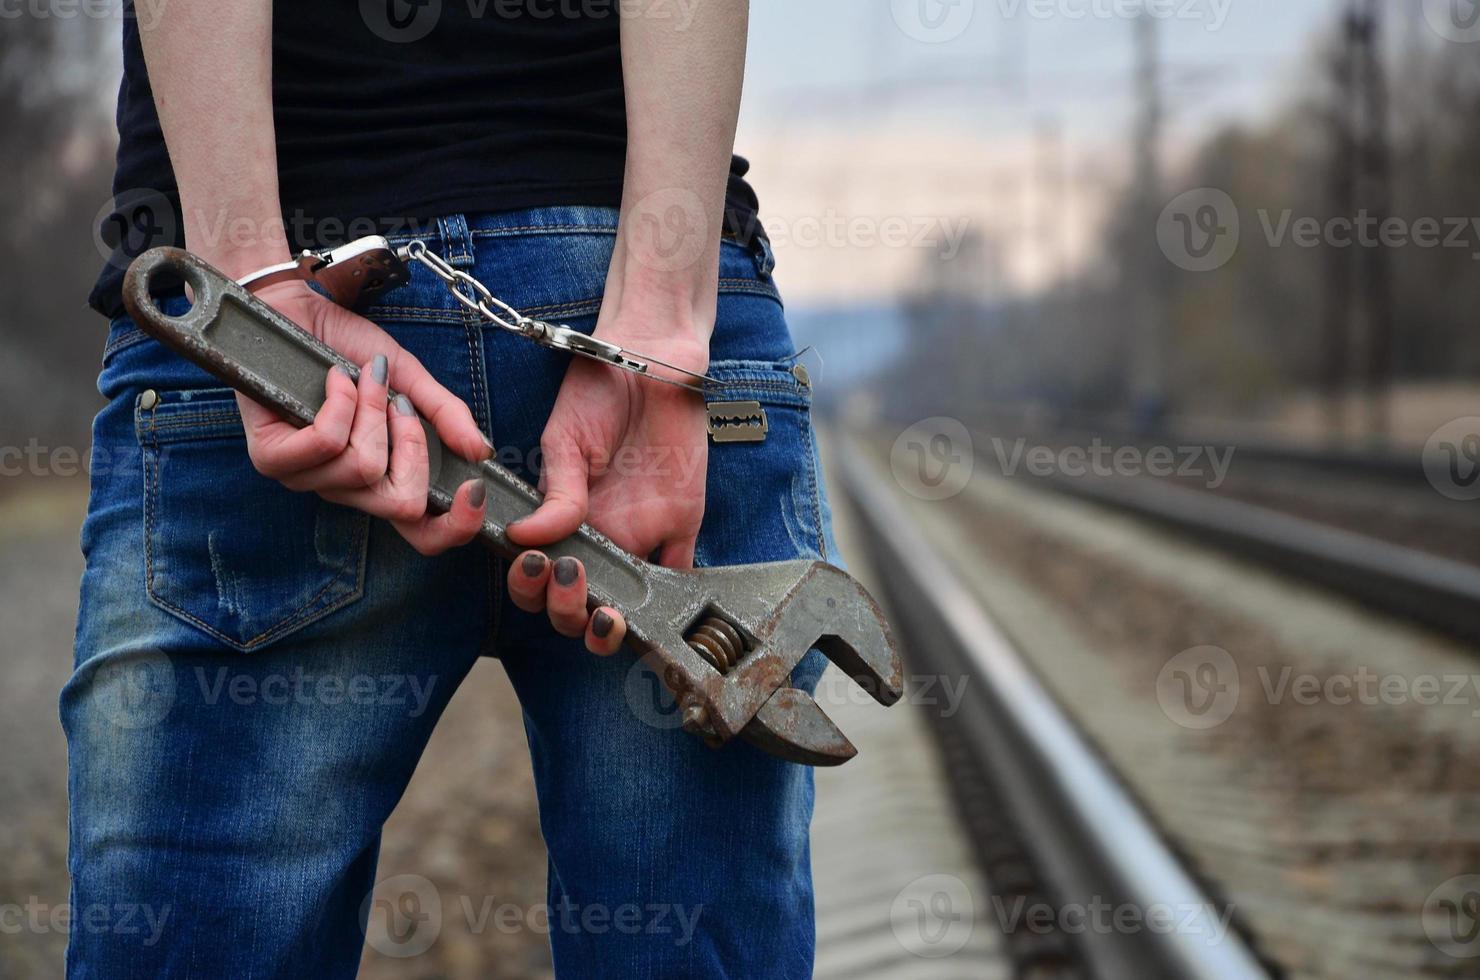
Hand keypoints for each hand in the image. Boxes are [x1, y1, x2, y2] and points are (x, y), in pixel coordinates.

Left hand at [238, 280, 491, 555]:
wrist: (293, 310)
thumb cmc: (347, 348)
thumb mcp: (410, 379)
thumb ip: (446, 415)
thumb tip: (481, 452)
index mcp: (381, 481)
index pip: (422, 534)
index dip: (456, 525)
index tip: (474, 488)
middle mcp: (343, 491)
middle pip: (401, 505)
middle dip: (412, 443)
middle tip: (398, 401)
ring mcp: (305, 479)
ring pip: (364, 467)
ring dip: (370, 408)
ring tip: (359, 378)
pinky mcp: (271, 457)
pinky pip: (327, 444)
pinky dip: (341, 403)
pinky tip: (334, 380)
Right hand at [504, 316, 711, 654]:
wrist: (650, 353)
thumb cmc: (600, 388)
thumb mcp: (566, 438)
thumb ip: (557, 490)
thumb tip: (523, 536)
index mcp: (561, 517)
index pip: (536, 575)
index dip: (528, 587)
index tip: (531, 565)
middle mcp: (597, 534)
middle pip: (573, 605)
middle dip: (561, 612)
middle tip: (566, 581)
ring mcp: (640, 531)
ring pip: (620, 605)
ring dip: (606, 624)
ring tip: (603, 611)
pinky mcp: (682, 521)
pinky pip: (679, 572)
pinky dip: (672, 599)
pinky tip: (658, 605)